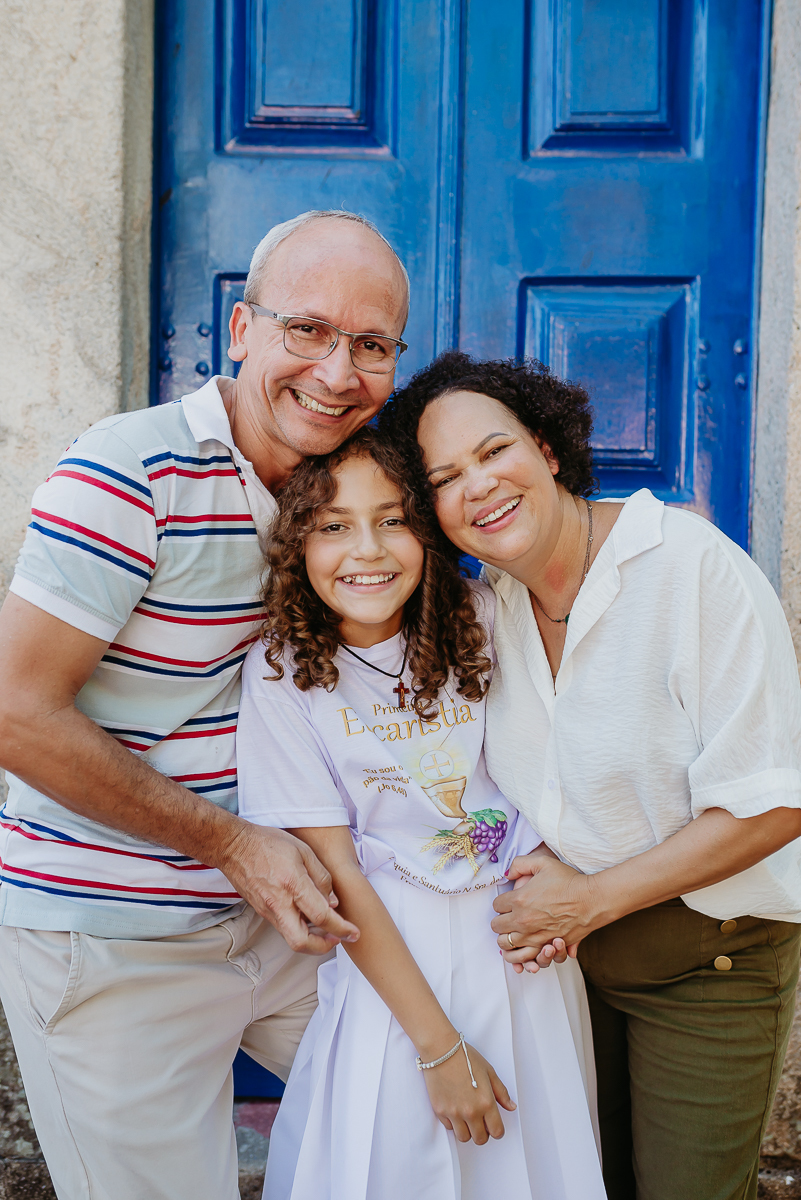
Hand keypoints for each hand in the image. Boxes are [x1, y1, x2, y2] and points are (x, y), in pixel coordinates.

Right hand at [217, 822, 359, 953]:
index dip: (341, 928)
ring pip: (292, 938)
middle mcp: (278, 903)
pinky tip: (309, 918)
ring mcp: (267, 910)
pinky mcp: (262, 912)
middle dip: (323, 947)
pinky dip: (300, 929)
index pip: (321, 916)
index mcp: (292, 885)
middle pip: (302, 942)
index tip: (354, 933)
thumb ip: (321, 877)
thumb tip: (332, 902)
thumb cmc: (269, 843)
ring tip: (328, 929)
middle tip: (338, 938)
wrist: (233, 846)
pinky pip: (284, 928)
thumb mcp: (303, 851)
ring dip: (312, 940)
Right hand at [421, 1038, 515, 1144]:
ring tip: (467, 1118)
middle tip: (481, 1122)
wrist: (441, 1050)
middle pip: (480, 1139)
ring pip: (464, 1138)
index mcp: (486, 1102)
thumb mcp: (489, 1072)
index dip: (498, 1131)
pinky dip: (454, 1123)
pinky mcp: (440, 1111)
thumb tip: (511, 1107)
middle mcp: (470, 1111)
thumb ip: (501, 1092)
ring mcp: (453, 1113)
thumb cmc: (465, 1057)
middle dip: (483, 1133)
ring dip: (468, 1131)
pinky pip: (449, 1127)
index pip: (497, 1131)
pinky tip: (455, 1109)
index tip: (494, 1125)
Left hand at [493, 851, 595, 968]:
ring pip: (506, 945)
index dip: (501, 903)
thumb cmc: (569, 881)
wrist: (592, 900)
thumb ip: (519, 864)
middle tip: (508, 917)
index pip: (496, 906)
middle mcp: (523, 920)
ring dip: (507, 939)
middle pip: (496, 927)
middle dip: (500, 921)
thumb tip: (507, 874)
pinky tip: (522, 948)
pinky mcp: (546, 946)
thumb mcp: (543, 862)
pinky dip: (520, 954)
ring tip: (512, 933)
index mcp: (519, 899)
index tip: (508, 902)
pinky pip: (524, 956)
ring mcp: (534, 936)